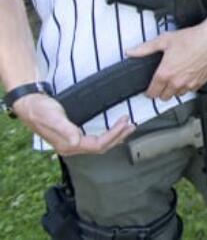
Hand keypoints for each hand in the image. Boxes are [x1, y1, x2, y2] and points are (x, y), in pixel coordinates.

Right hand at [12, 93, 133, 155]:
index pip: (97, 145)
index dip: (113, 135)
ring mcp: (71, 142)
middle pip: (100, 147)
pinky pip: (93, 140)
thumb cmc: (40, 109)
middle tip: (132, 125)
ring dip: (115, 137)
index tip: (125, 122)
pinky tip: (112, 130)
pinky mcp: (72, 136)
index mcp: (68, 145)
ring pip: (98, 145)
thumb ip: (65, 129)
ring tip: (127, 128)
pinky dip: (106, 135)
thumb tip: (76, 140)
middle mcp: (70, 146)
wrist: (28, 104)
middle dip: (118, 137)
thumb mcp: (53, 117)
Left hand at [127, 21, 206, 100]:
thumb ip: (145, 48)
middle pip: (164, 97)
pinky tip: (188, 75)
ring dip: (175, 89)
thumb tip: (131, 51)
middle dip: (161, 91)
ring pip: (178, 95)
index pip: (152, 93)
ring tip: (175, 78)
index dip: (148, 91)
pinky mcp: (201, 82)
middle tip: (162, 82)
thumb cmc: (191, 38)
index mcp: (165, 74)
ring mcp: (190, 83)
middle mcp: (177, 82)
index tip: (150, 88)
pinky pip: (191, 90)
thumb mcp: (164, 40)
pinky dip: (188, 86)